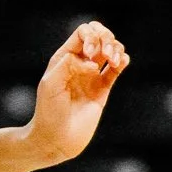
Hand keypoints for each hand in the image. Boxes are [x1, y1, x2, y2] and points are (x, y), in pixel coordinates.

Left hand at [25, 20, 128, 165]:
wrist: (56, 139)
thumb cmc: (48, 111)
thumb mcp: (51, 83)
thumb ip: (69, 65)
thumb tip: (92, 62)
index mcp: (65, 57)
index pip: (83, 33)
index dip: (91, 37)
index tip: (89, 56)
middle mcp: (80, 63)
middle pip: (99, 36)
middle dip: (106, 39)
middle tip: (106, 55)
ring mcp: (92, 76)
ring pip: (110, 50)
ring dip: (116, 49)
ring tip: (114, 62)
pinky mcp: (103, 90)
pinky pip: (116, 70)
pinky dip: (122, 61)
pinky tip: (121, 62)